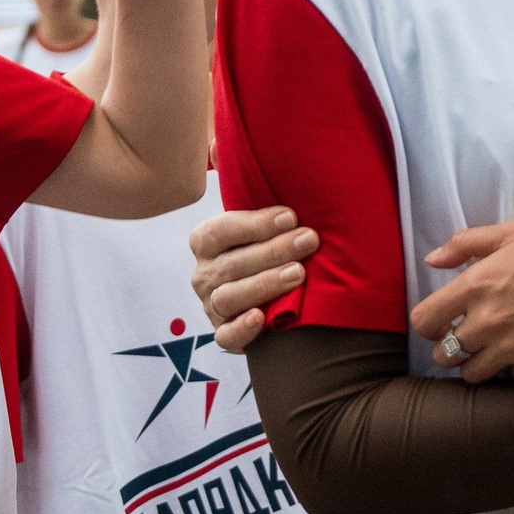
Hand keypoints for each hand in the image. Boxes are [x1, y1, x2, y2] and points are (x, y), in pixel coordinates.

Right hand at [189, 206, 316, 352]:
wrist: (270, 296)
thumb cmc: (268, 250)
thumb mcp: (260, 227)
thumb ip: (261, 208)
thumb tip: (255, 177)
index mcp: (206, 242)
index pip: (221, 230)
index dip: (255, 224)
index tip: (291, 217)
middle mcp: (204, 274)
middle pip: (232, 263)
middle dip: (274, 250)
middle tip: (308, 241)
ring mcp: (211, 305)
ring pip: (229, 296)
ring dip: (265, 283)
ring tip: (298, 273)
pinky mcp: (223, 333)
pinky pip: (225, 336)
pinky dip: (242, 329)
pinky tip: (261, 317)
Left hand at [411, 222, 513, 382]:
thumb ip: (466, 244)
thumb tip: (432, 260)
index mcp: (477, 285)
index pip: (425, 321)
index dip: (429, 323)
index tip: (441, 321)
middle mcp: (489, 321)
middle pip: (443, 355)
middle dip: (449, 347)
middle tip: (466, 336)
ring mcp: (513, 348)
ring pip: (471, 374)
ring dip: (475, 363)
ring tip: (492, 347)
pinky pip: (509, 377)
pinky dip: (512, 367)